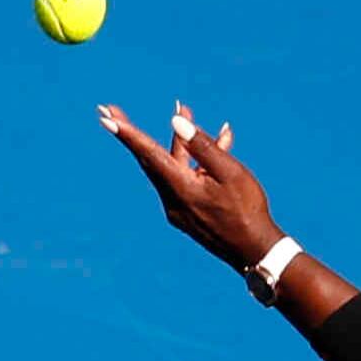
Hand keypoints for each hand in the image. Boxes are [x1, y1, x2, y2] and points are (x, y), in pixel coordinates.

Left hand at [97, 100, 280, 276]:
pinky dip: (194, 162)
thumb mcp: (231, 173)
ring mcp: (178, 209)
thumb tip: (176, 122)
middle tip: (109, 111)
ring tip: (185, 108)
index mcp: (181, 188)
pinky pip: (184, 180)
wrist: (256, 252)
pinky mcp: (187, 214)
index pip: (148, 154)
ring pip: (171, 167)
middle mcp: (172, 199)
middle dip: (133, 133)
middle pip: (148, 159)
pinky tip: (219, 144)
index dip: (127, 133)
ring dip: (177, 142)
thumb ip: (203, 146)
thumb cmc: (248, 210)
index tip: (104, 116)